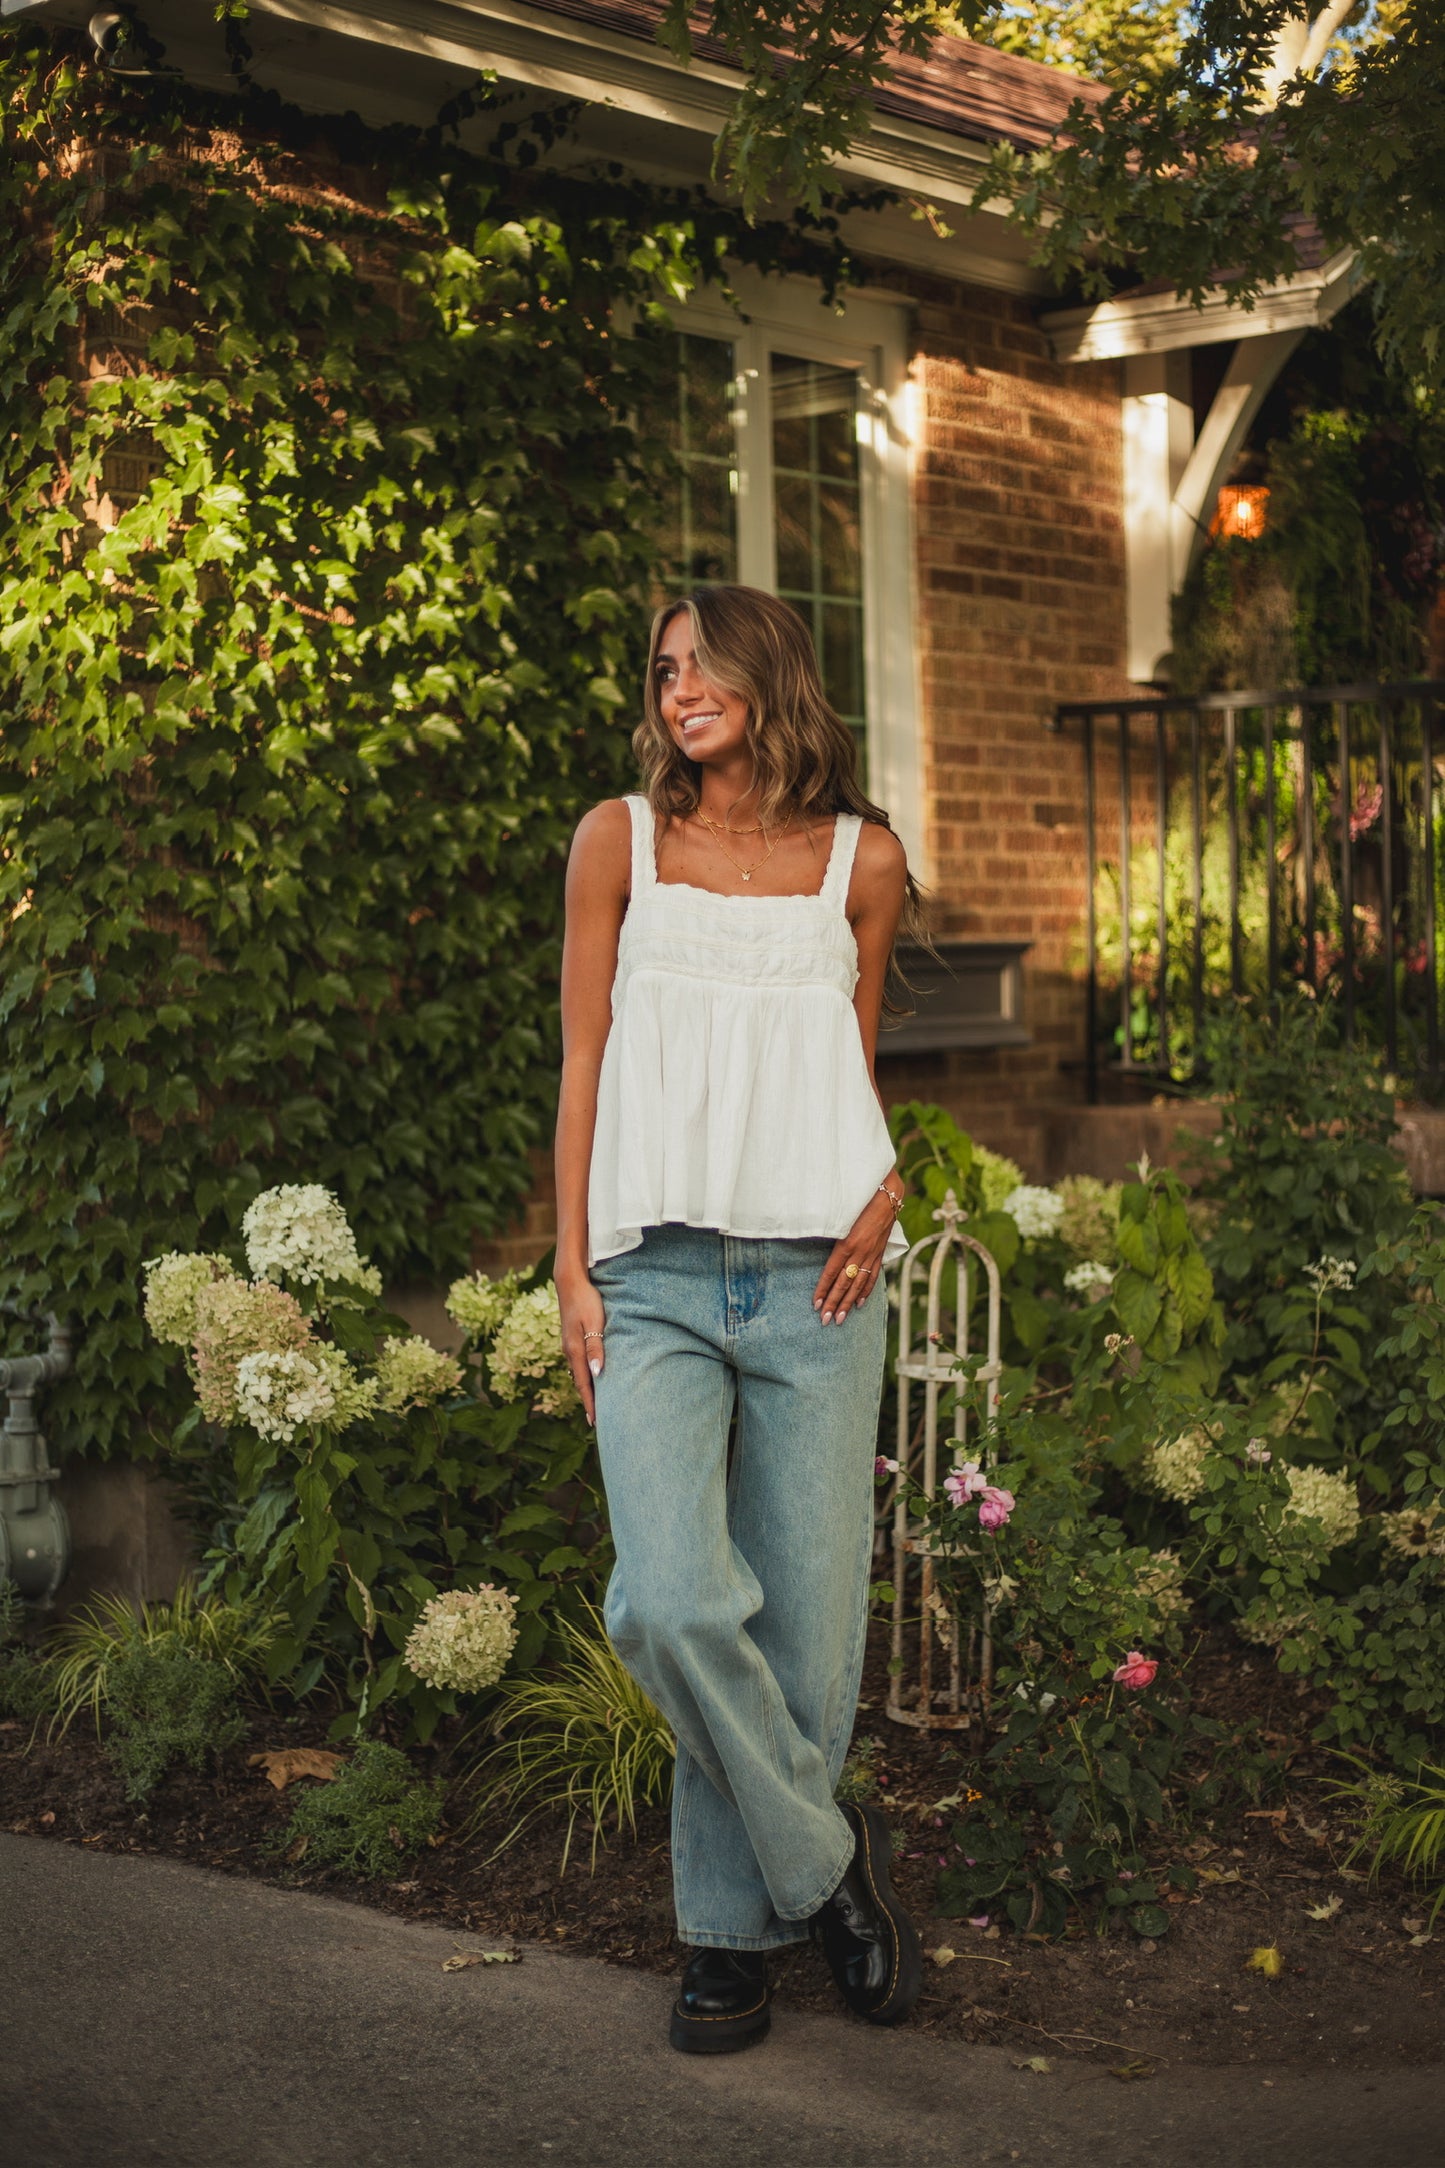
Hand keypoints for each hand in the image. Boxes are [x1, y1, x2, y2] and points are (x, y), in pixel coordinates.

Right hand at [557, 1265, 606, 1424]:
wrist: (570, 1282)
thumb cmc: (586, 1300)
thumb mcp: (594, 1323)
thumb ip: (595, 1347)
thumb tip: (597, 1374)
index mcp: (575, 1351)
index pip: (584, 1384)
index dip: (590, 1403)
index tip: (596, 1422)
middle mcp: (570, 1351)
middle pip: (580, 1382)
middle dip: (588, 1402)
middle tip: (597, 1421)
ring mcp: (570, 1345)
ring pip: (579, 1373)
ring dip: (587, 1389)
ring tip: (596, 1404)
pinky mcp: (572, 1338)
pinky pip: (579, 1364)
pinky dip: (585, 1376)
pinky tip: (591, 1377)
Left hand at [812, 1187, 899, 1324]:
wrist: (887, 1194)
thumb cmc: (859, 1200)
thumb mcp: (841, 1215)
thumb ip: (831, 1232)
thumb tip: (818, 1249)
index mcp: (847, 1243)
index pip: (831, 1272)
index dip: (823, 1289)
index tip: (815, 1305)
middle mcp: (860, 1252)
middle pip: (844, 1283)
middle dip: (833, 1303)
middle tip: (825, 1320)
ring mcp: (871, 1254)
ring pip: (858, 1284)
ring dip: (848, 1303)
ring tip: (840, 1318)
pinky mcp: (880, 1253)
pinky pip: (873, 1276)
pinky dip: (866, 1291)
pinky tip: (860, 1303)